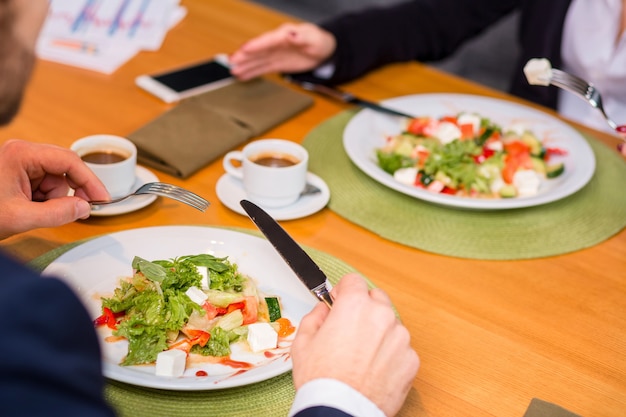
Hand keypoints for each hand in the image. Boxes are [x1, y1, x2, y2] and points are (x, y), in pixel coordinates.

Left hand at [0, 140, 109, 239]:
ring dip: (53, 198)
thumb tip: (84, 208)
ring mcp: (20, 162)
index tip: (103, 199)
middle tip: (77, 211)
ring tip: (33, 212)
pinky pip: (44, 184)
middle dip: (69, 192)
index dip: (90, 181)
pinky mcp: (18, 173)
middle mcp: (22, 152)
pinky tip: (29, 208)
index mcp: (21, 154)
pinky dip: (44, 200)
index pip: (69, 162)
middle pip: (64, 168)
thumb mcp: (21, 218)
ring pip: (56, 179)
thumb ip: (57, 214)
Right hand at [229, 22, 335, 80]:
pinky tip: (242, 76)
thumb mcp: (314, 38)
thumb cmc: (319, 41)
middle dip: (244, 56)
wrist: (324, 51)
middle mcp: (276, 43)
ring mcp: (274, 54)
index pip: (268, 40)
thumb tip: (291, 34)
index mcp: (284, 35)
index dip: (256, 45)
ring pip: (257, 60)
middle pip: (258, 50)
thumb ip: (302, 37)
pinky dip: (252, 72)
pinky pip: (262, 68)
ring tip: (232, 71)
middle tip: (231, 61)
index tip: (244, 49)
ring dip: (245, 65)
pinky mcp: (276, 63)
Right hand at [291, 273, 419, 416]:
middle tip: (350, 329)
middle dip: (364, 308)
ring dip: (379, 332)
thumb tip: (323, 311)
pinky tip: (373, 369)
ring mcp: (400, 338)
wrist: (341, 411)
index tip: (340, 301)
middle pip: (376, 298)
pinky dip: (390, 354)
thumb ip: (314, 317)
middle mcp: (381, 316)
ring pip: (390, 324)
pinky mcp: (411, 360)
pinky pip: (401, 348)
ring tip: (361, 355)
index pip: (354, 281)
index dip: (343, 291)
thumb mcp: (303, 342)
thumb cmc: (322, 379)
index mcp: (354, 306)